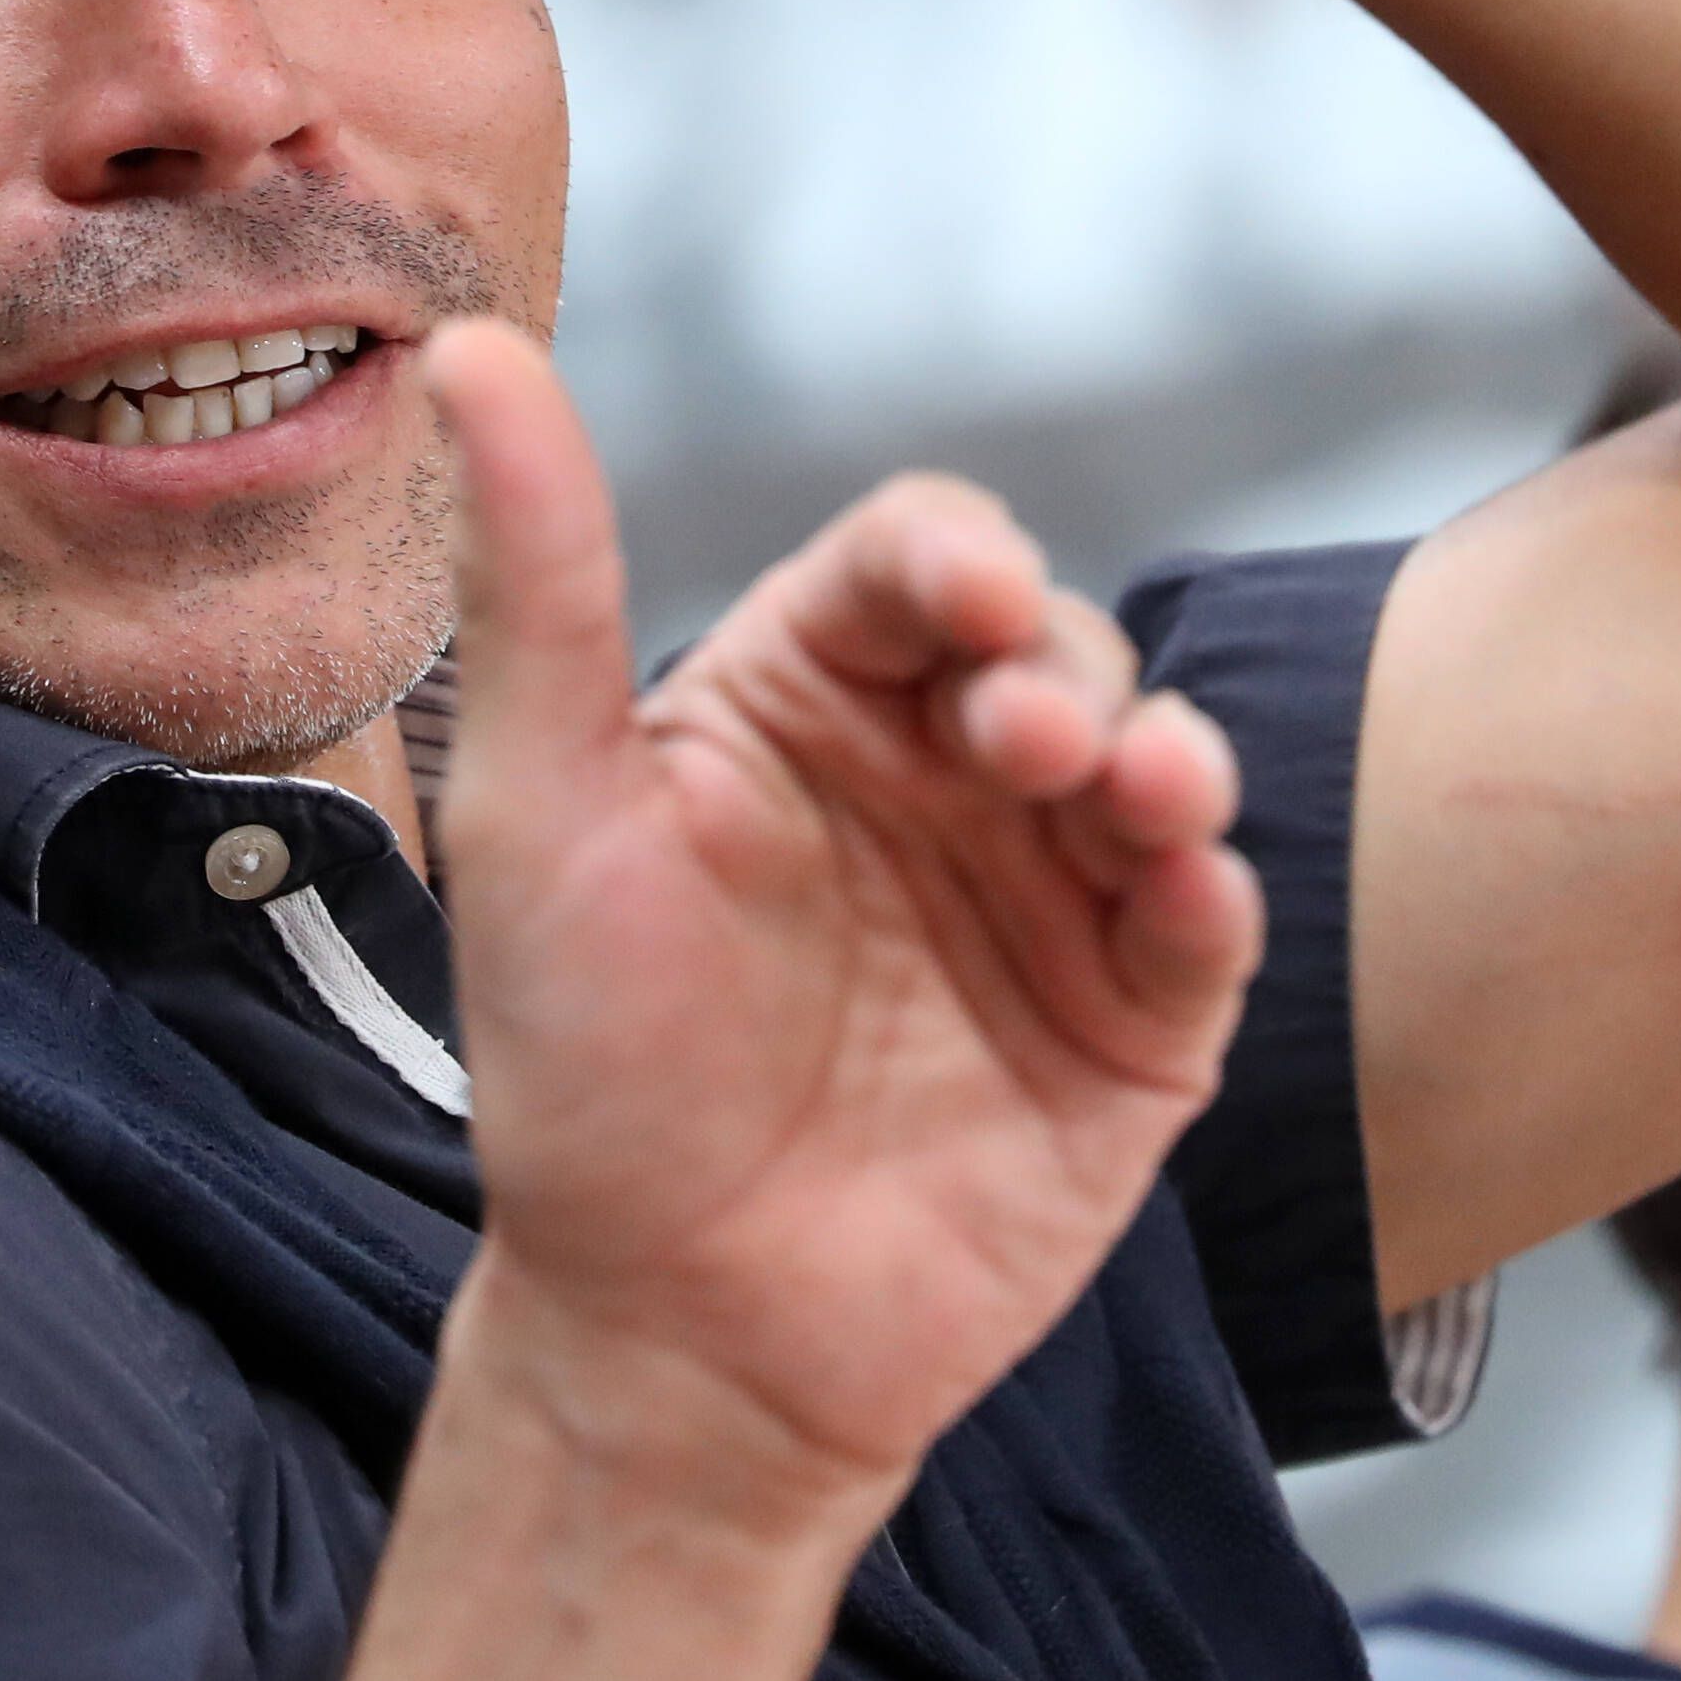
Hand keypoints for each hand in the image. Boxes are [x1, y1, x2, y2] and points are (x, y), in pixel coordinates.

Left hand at [419, 319, 1262, 1524]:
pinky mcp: (1132, 1032)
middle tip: (1026, 738)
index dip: (956, 559)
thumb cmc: (581, 1068)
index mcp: (804, 707)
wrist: (669, 1334)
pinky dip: (1210, 892)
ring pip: (1154, 767)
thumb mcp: (540, 806)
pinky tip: (1182, 889)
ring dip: (1162, 757)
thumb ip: (538, 579)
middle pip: (1053, 647)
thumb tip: (471, 346)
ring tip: (1134, 790)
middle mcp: (940, 784)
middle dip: (1055, 668)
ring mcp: (1046, 904)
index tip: (964, 595)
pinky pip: (1207, 929)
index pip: (914, 565)